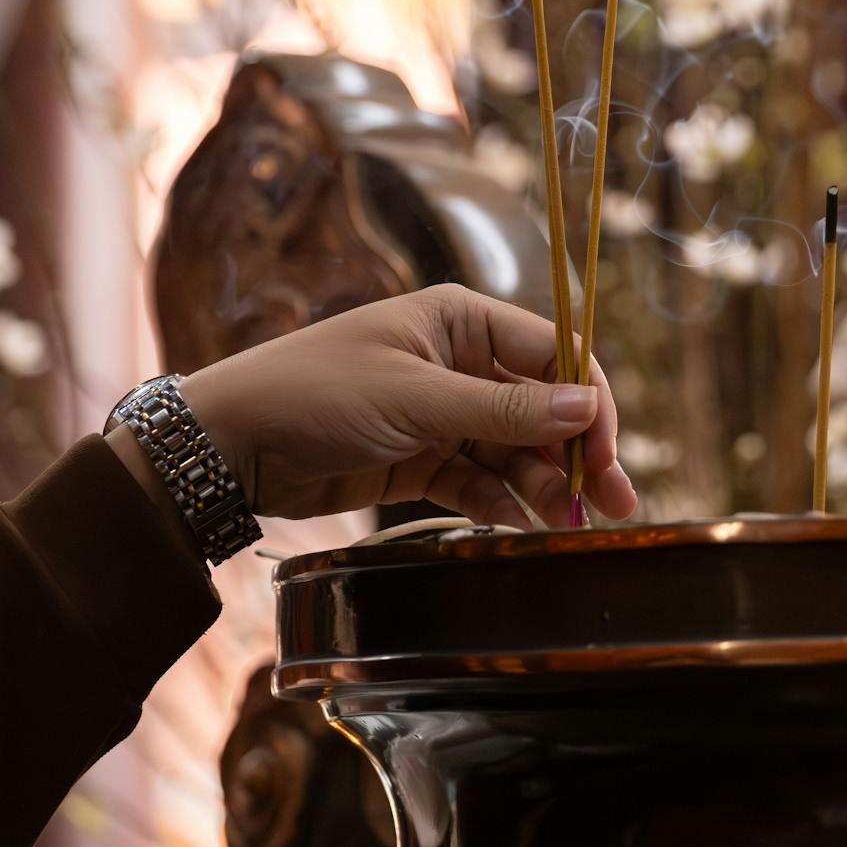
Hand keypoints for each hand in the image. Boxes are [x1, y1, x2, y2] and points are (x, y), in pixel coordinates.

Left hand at [171, 284, 634, 527]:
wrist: (229, 443)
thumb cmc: (315, 393)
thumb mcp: (413, 398)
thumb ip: (501, 408)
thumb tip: (585, 407)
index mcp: (461, 319)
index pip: (554, 354)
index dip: (587, 403)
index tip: (603, 455)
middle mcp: (460, 360)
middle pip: (542, 406)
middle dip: (578, 453)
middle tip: (618, 505)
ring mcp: (442, 411)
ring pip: (516, 449)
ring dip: (545, 485)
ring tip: (569, 527)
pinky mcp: (421, 457)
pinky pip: (480, 479)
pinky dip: (503, 502)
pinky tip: (524, 527)